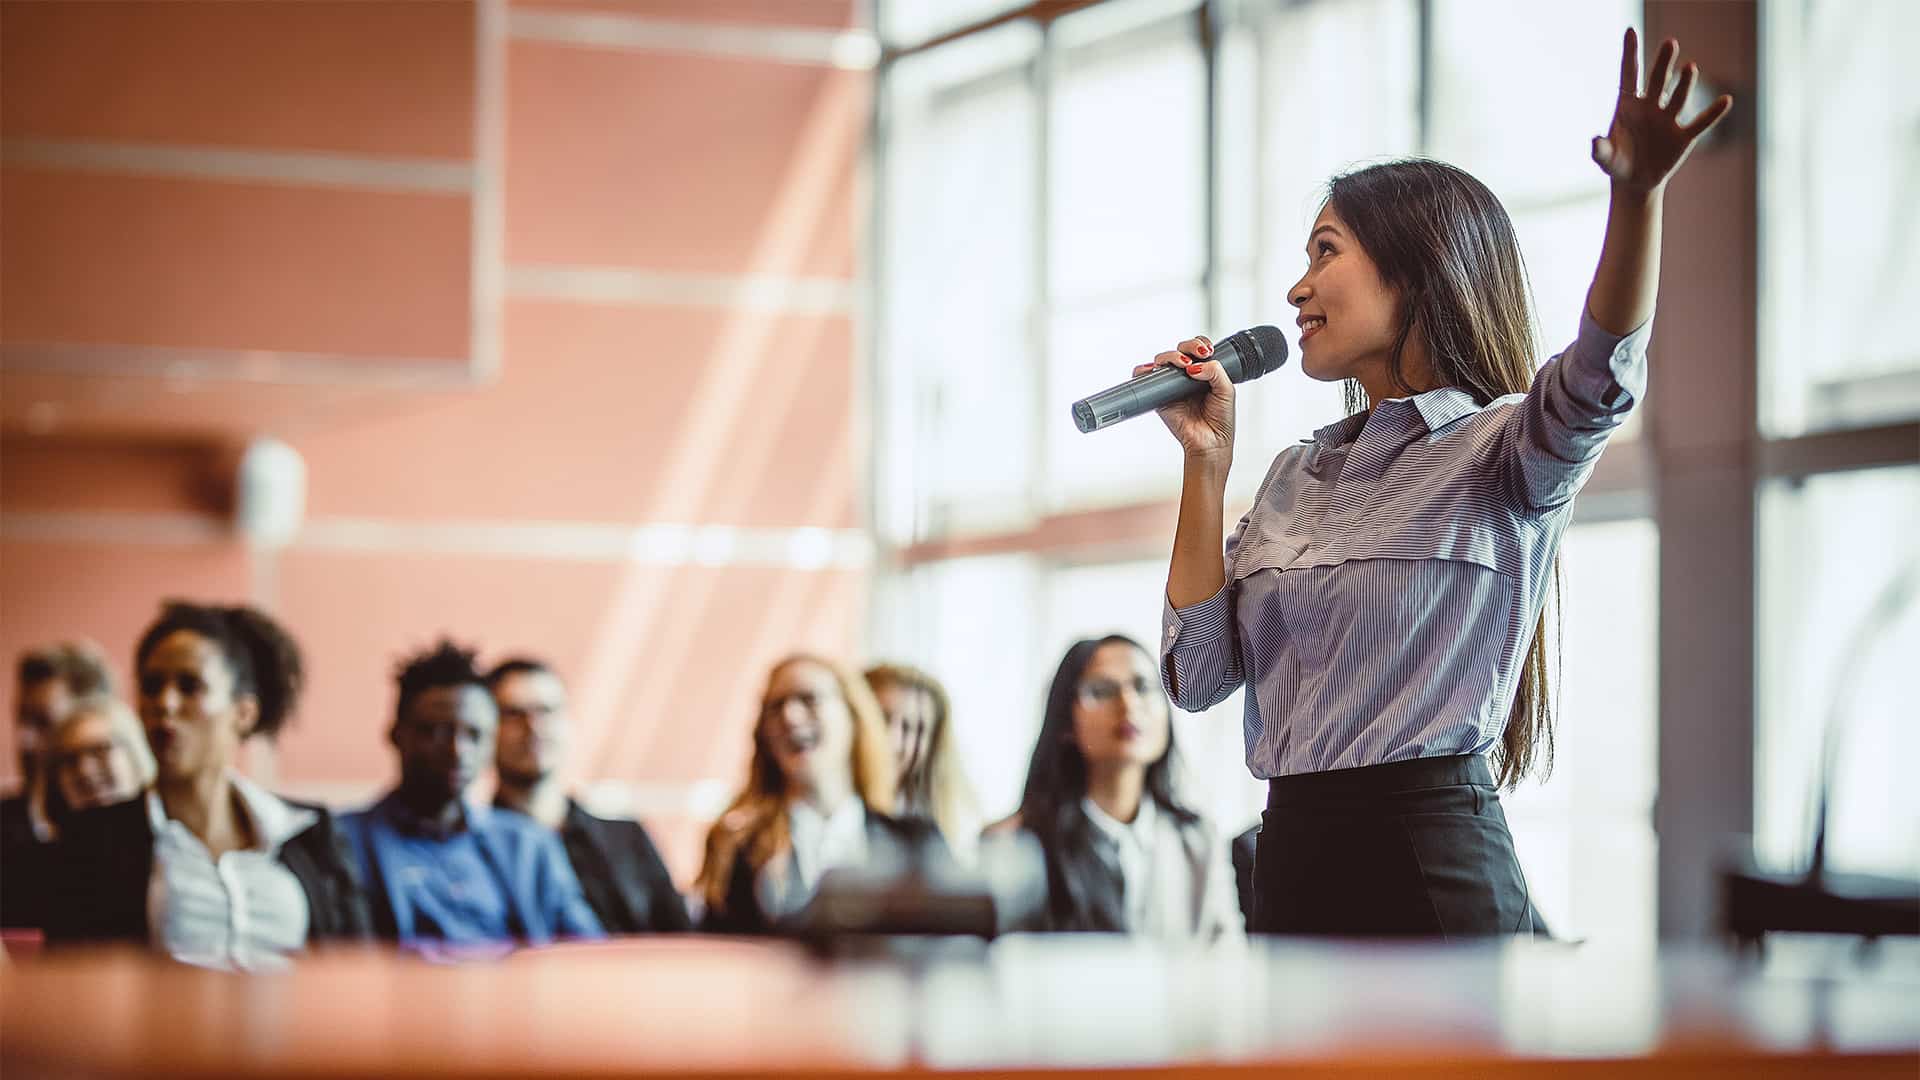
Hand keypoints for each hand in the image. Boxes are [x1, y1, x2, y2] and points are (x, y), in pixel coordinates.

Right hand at [1135, 335, 1233, 459]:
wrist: (1210, 442)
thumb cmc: (1221, 419)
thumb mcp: (1227, 390)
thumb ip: (1215, 372)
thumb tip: (1193, 366)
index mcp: (1204, 371)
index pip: (1198, 347)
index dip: (1200, 344)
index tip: (1207, 351)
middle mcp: (1186, 376)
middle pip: (1180, 349)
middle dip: (1188, 346)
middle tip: (1198, 355)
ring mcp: (1172, 385)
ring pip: (1163, 360)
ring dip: (1170, 356)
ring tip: (1183, 365)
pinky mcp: (1159, 397)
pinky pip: (1145, 379)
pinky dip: (1143, 371)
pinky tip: (1152, 369)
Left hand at [1592, 28, 1732, 197]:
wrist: (1635, 182)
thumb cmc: (1618, 162)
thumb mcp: (1606, 159)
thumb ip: (1600, 150)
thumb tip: (1594, 141)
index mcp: (1628, 105)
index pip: (1629, 74)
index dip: (1629, 53)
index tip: (1630, 31)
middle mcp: (1651, 106)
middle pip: (1657, 80)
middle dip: (1663, 63)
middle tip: (1670, 43)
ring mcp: (1668, 119)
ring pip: (1678, 97)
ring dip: (1684, 83)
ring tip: (1689, 68)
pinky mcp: (1683, 136)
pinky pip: (1701, 123)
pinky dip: (1713, 113)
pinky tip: (1725, 100)